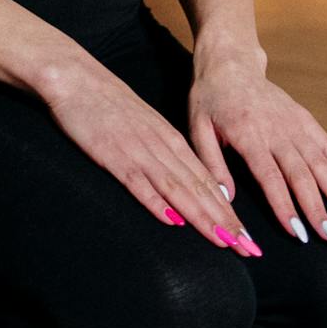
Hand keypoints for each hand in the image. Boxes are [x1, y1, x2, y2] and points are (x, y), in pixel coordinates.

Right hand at [40, 60, 260, 254]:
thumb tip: (181, 184)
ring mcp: (138, 151)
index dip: (230, 213)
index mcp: (170, 140)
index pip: (208, 182)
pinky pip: (138, 182)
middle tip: (250, 250)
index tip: (249, 239)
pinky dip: (156, 202)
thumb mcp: (144, 125)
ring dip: (203, 218)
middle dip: (227, 223)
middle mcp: (161, 147)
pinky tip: (171, 221)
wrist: (76, 77)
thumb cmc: (107, 102)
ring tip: (225, 243)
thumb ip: (163, 153)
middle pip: (200, 190)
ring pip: (178, 189)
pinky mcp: (112, 154)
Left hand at [186, 53, 326, 246]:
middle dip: (318, 208)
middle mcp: (277, 130)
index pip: (270, 177)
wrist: (230, 63)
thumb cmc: (209, 99)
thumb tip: (226, 199)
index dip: (285, 206)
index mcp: (248, 135)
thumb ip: (212, 164)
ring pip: (321, 163)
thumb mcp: (198, 128)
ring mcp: (295, 124)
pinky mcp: (306, 120)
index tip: (297, 233)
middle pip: (302, 175)